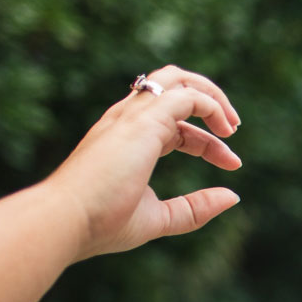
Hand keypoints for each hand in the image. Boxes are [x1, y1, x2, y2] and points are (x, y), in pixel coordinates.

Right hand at [34, 64, 243, 260]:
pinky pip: (184, 96)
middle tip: (234, 130)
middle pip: (172, 86)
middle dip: (210, 100)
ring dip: (212, 94)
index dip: (207, 141)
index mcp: (127, 139)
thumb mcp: (159, 217)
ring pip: (175, 78)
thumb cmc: (102, 222)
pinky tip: (224, 133)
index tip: (232, 165)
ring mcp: (132, 117)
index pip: (175, 124)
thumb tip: (232, 196)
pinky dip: (210, 105)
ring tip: (232, 124)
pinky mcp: (142, 122)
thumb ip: (195, 208)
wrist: (67, 221)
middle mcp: (127, 120)